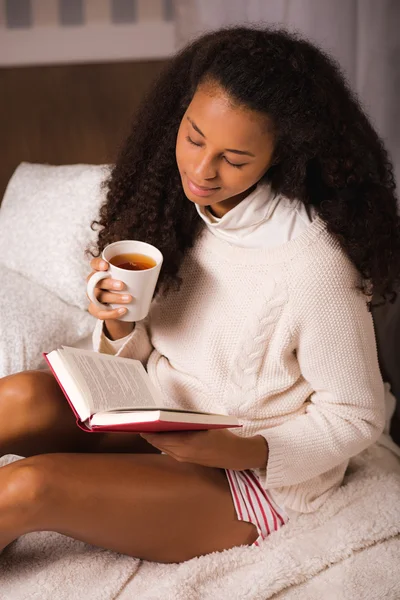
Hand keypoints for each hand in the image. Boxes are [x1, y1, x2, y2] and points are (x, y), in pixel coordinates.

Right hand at [87, 257, 134, 338]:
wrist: (123, 308)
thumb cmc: (127, 288)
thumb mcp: (131, 279)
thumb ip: (138, 272)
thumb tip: (156, 267)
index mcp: (101, 271)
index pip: (94, 264)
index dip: (97, 264)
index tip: (107, 266)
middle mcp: (94, 283)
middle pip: (95, 281)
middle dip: (108, 283)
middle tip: (123, 285)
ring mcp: (94, 297)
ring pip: (99, 297)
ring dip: (114, 298)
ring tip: (129, 298)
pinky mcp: (96, 310)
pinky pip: (101, 313)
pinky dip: (113, 313)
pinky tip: (123, 310)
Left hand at [140, 429, 268, 469]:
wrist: (234, 455)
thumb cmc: (221, 434)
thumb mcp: (206, 422)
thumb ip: (188, 417)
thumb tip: (171, 410)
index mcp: (187, 443)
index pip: (161, 437)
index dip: (148, 430)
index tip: (139, 421)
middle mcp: (182, 453)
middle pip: (159, 443)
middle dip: (148, 434)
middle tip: (139, 422)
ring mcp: (183, 458)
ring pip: (163, 448)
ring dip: (155, 439)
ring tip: (146, 427)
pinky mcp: (186, 460)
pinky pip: (169, 451)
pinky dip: (163, 443)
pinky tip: (160, 435)